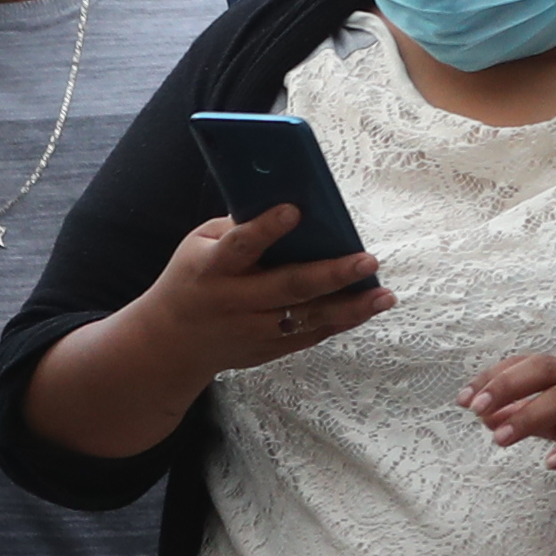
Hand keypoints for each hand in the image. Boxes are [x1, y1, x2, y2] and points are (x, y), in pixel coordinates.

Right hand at [121, 206, 388, 383]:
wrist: (171, 343)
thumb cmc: (194, 277)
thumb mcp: (199, 245)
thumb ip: (238, 228)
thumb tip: (293, 207)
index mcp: (213, 268)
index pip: (241, 245)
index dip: (266, 228)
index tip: (295, 209)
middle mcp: (236, 301)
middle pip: (289, 287)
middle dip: (331, 273)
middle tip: (367, 260)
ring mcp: (255, 330)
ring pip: (309, 318)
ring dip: (351, 307)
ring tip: (384, 294)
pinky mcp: (270, 349)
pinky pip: (312, 334)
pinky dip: (342, 320)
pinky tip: (369, 305)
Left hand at [462, 353, 555, 481]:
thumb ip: (538, 420)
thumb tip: (490, 418)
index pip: (528, 364)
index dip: (494, 376)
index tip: (464, 397)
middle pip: (543, 369)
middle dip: (505, 386)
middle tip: (475, 409)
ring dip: (528, 416)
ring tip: (499, 438)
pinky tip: (553, 463)